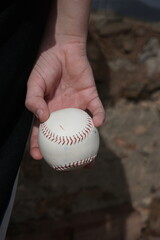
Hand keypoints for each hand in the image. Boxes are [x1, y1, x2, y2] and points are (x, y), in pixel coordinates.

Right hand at [25, 41, 104, 159]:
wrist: (63, 49)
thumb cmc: (45, 66)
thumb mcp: (34, 83)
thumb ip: (34, 100)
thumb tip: (41, 118)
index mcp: (48, 111)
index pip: (43, 133)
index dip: (40, 146)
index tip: (39, 158)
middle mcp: (64, 112)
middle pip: (66, 136)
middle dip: (67, 152)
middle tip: (70, 167)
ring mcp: (77, 106)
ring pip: (84, 129)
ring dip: (88, 143)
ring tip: (90, 160)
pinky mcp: (90, 96)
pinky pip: (97, 109)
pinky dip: (99, 116)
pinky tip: (98, 124)